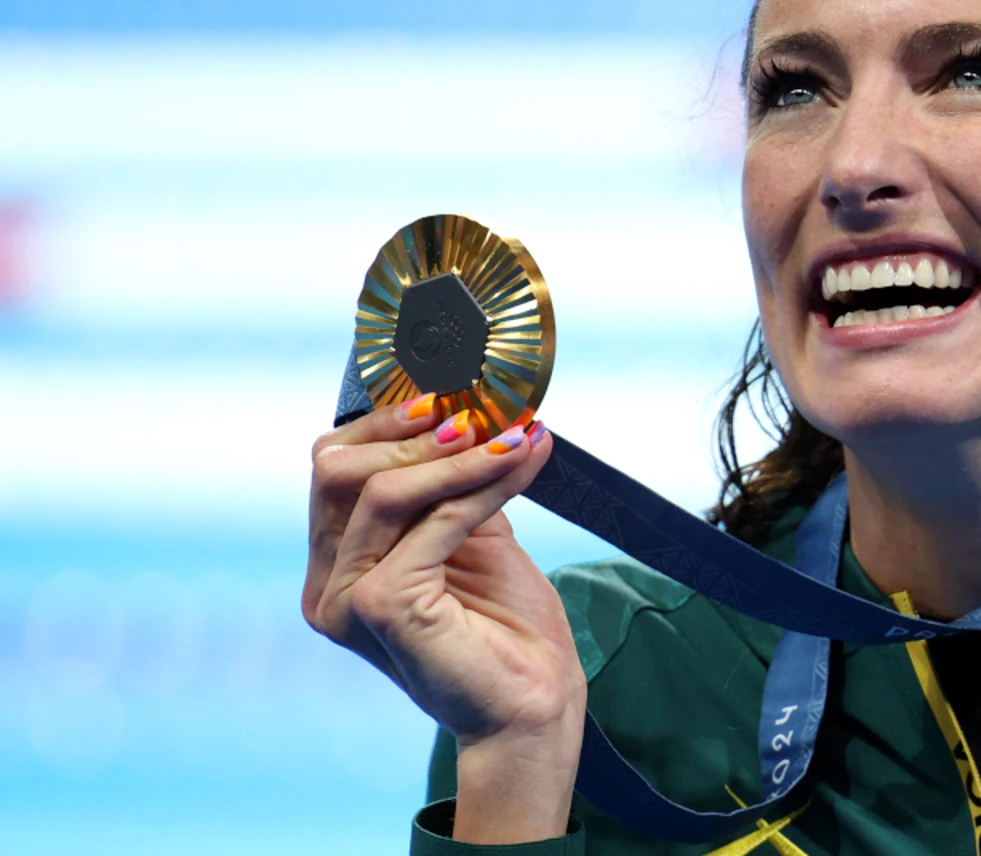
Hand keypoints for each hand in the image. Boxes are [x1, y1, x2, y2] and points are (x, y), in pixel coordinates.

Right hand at [303, 396, 582, 842]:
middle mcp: (328, 585)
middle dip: (410, 430)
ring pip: (382, 490)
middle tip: (478, 409)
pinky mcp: (383, 608)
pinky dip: (484, 482)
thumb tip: (465, 407)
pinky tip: (525, 460)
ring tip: (513, 431)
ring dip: (457, 453)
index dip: (386, 421)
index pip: (333, 467)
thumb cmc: (505, 627)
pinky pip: (433, 521)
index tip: (449, 392)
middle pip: (338, 470)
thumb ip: (449, 484)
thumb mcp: (471, 535)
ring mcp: (347, 599)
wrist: (534, 705)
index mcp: (336, 566)